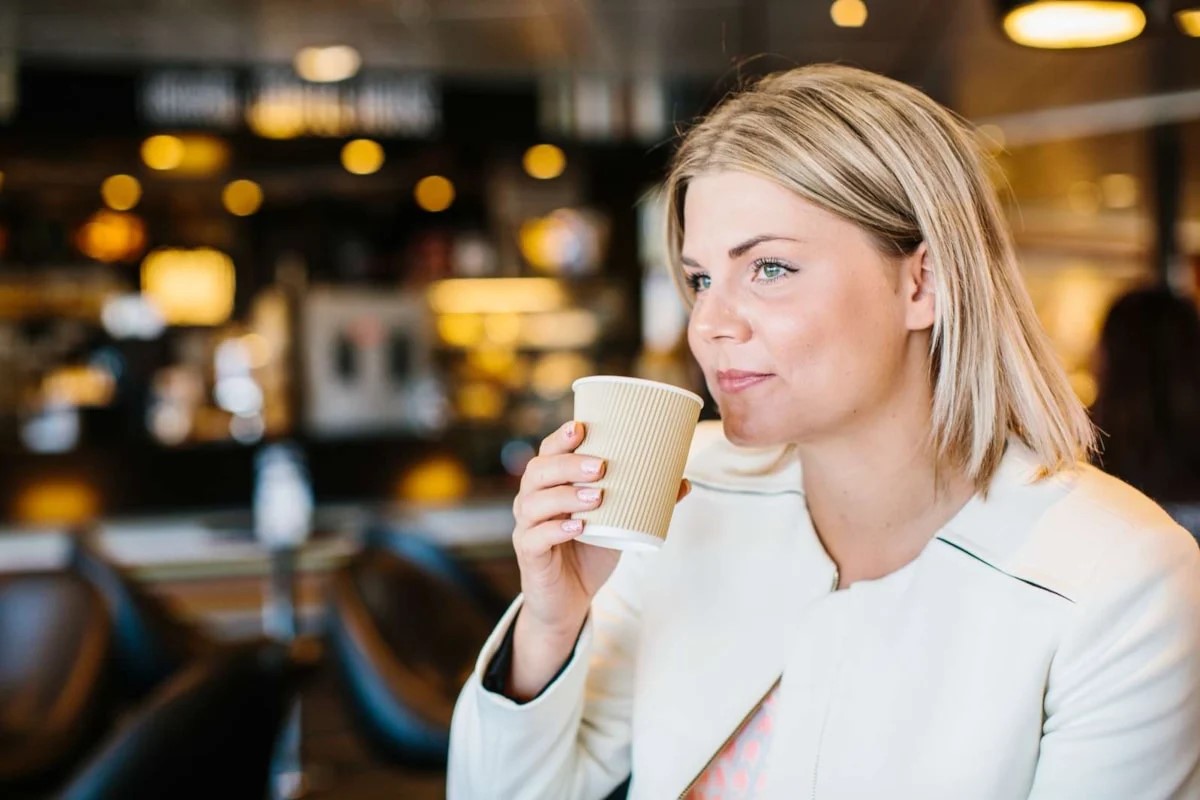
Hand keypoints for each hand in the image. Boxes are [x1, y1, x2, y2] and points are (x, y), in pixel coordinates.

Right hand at [507, 420, 689, 697]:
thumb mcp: (619, 523)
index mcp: (550, 485)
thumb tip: (684, 481)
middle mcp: (532, 500)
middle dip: (567, 464)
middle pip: (538, 471)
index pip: (548, 452)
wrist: (569, 600)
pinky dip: (556, 530)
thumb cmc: (591, 551)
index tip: (581, 427)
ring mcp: (527, 526)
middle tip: (600, 466)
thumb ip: (645, 502)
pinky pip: (535, 537)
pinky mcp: (529, 554)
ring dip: (565, 495)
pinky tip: (578, 528)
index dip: (560, 438)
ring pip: (535, 502)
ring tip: (597, 496)